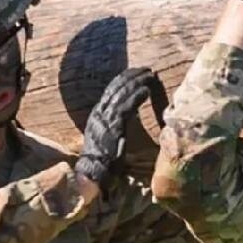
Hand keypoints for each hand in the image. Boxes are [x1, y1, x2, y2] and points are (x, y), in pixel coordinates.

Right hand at [76, 68, 158, 184]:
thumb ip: (115, 123)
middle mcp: (99, 113)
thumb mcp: (108, 136)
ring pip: (121, 94)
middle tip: (147, 69)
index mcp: (97, 114)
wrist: (93, 173)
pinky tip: (146, 90)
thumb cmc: (103, 159)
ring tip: (149, 75)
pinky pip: (126, 108)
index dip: (125, 79)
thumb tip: (127, 113)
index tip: (137, 72)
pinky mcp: (112, 128)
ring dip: (137, 83)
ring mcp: (105, 120)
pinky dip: (136, 97)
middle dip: (132, 76)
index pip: (111, 91)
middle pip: (116, 88)